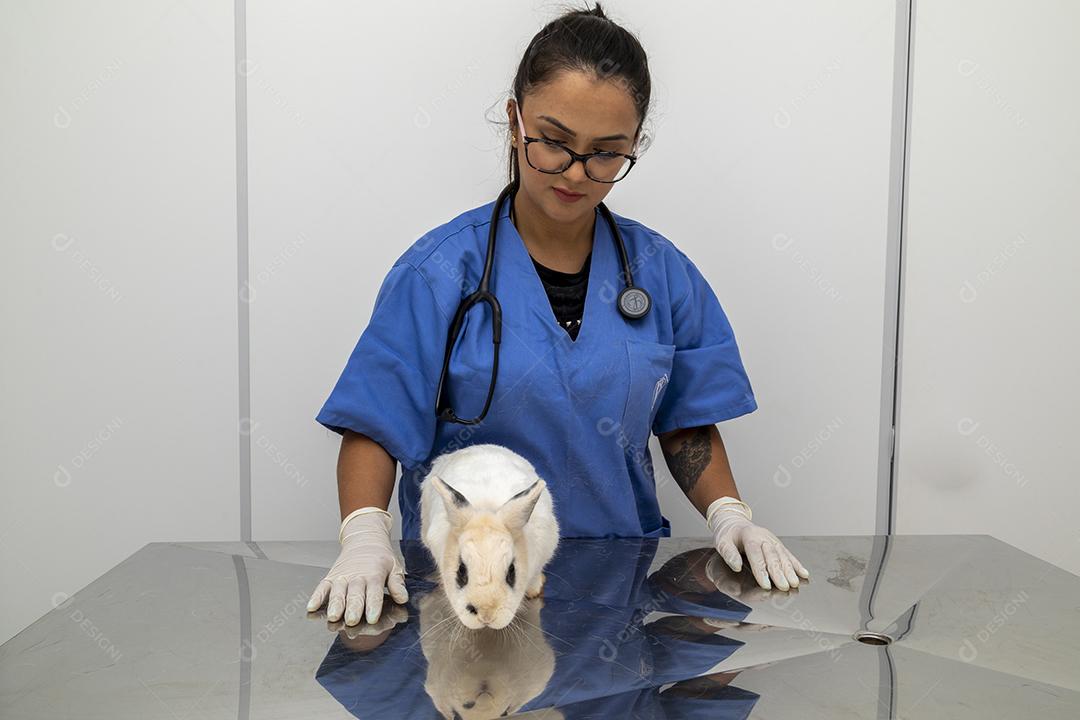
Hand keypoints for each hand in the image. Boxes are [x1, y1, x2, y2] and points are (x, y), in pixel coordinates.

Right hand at [306, 508, 408, 625]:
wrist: (364, 539)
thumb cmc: (381, 557)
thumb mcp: (394, 566)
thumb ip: (397, 583)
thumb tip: (402, 598)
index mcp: (375, 574)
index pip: (374, 591)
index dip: (373, 605)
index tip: (372, 618)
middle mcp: (357, 576)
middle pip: (355, 594)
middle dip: (353, 607)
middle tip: (352, 620)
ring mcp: (342, 577)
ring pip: (338, 592)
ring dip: (335, 604)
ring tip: (334, 617)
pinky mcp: (331, 577)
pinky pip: (322, 587)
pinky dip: (316, 596)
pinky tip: (311, 607)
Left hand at [707, 500, 809, 590]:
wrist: (734, 522)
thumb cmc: (728, 535)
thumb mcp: (721, 542)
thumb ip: (728, 553)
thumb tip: (736, 566)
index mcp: (749, 535)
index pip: (756, 554)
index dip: (761, 570)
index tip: (766, 585)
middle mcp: (763, 537)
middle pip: (772, 556)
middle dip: (778, 573)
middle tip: (784, 587)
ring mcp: (772, 539)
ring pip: (783, 556)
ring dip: (790, 570)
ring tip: (794, 583)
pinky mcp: (777, 543)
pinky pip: (788, 554)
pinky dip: (796, 564)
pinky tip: (804, 574)